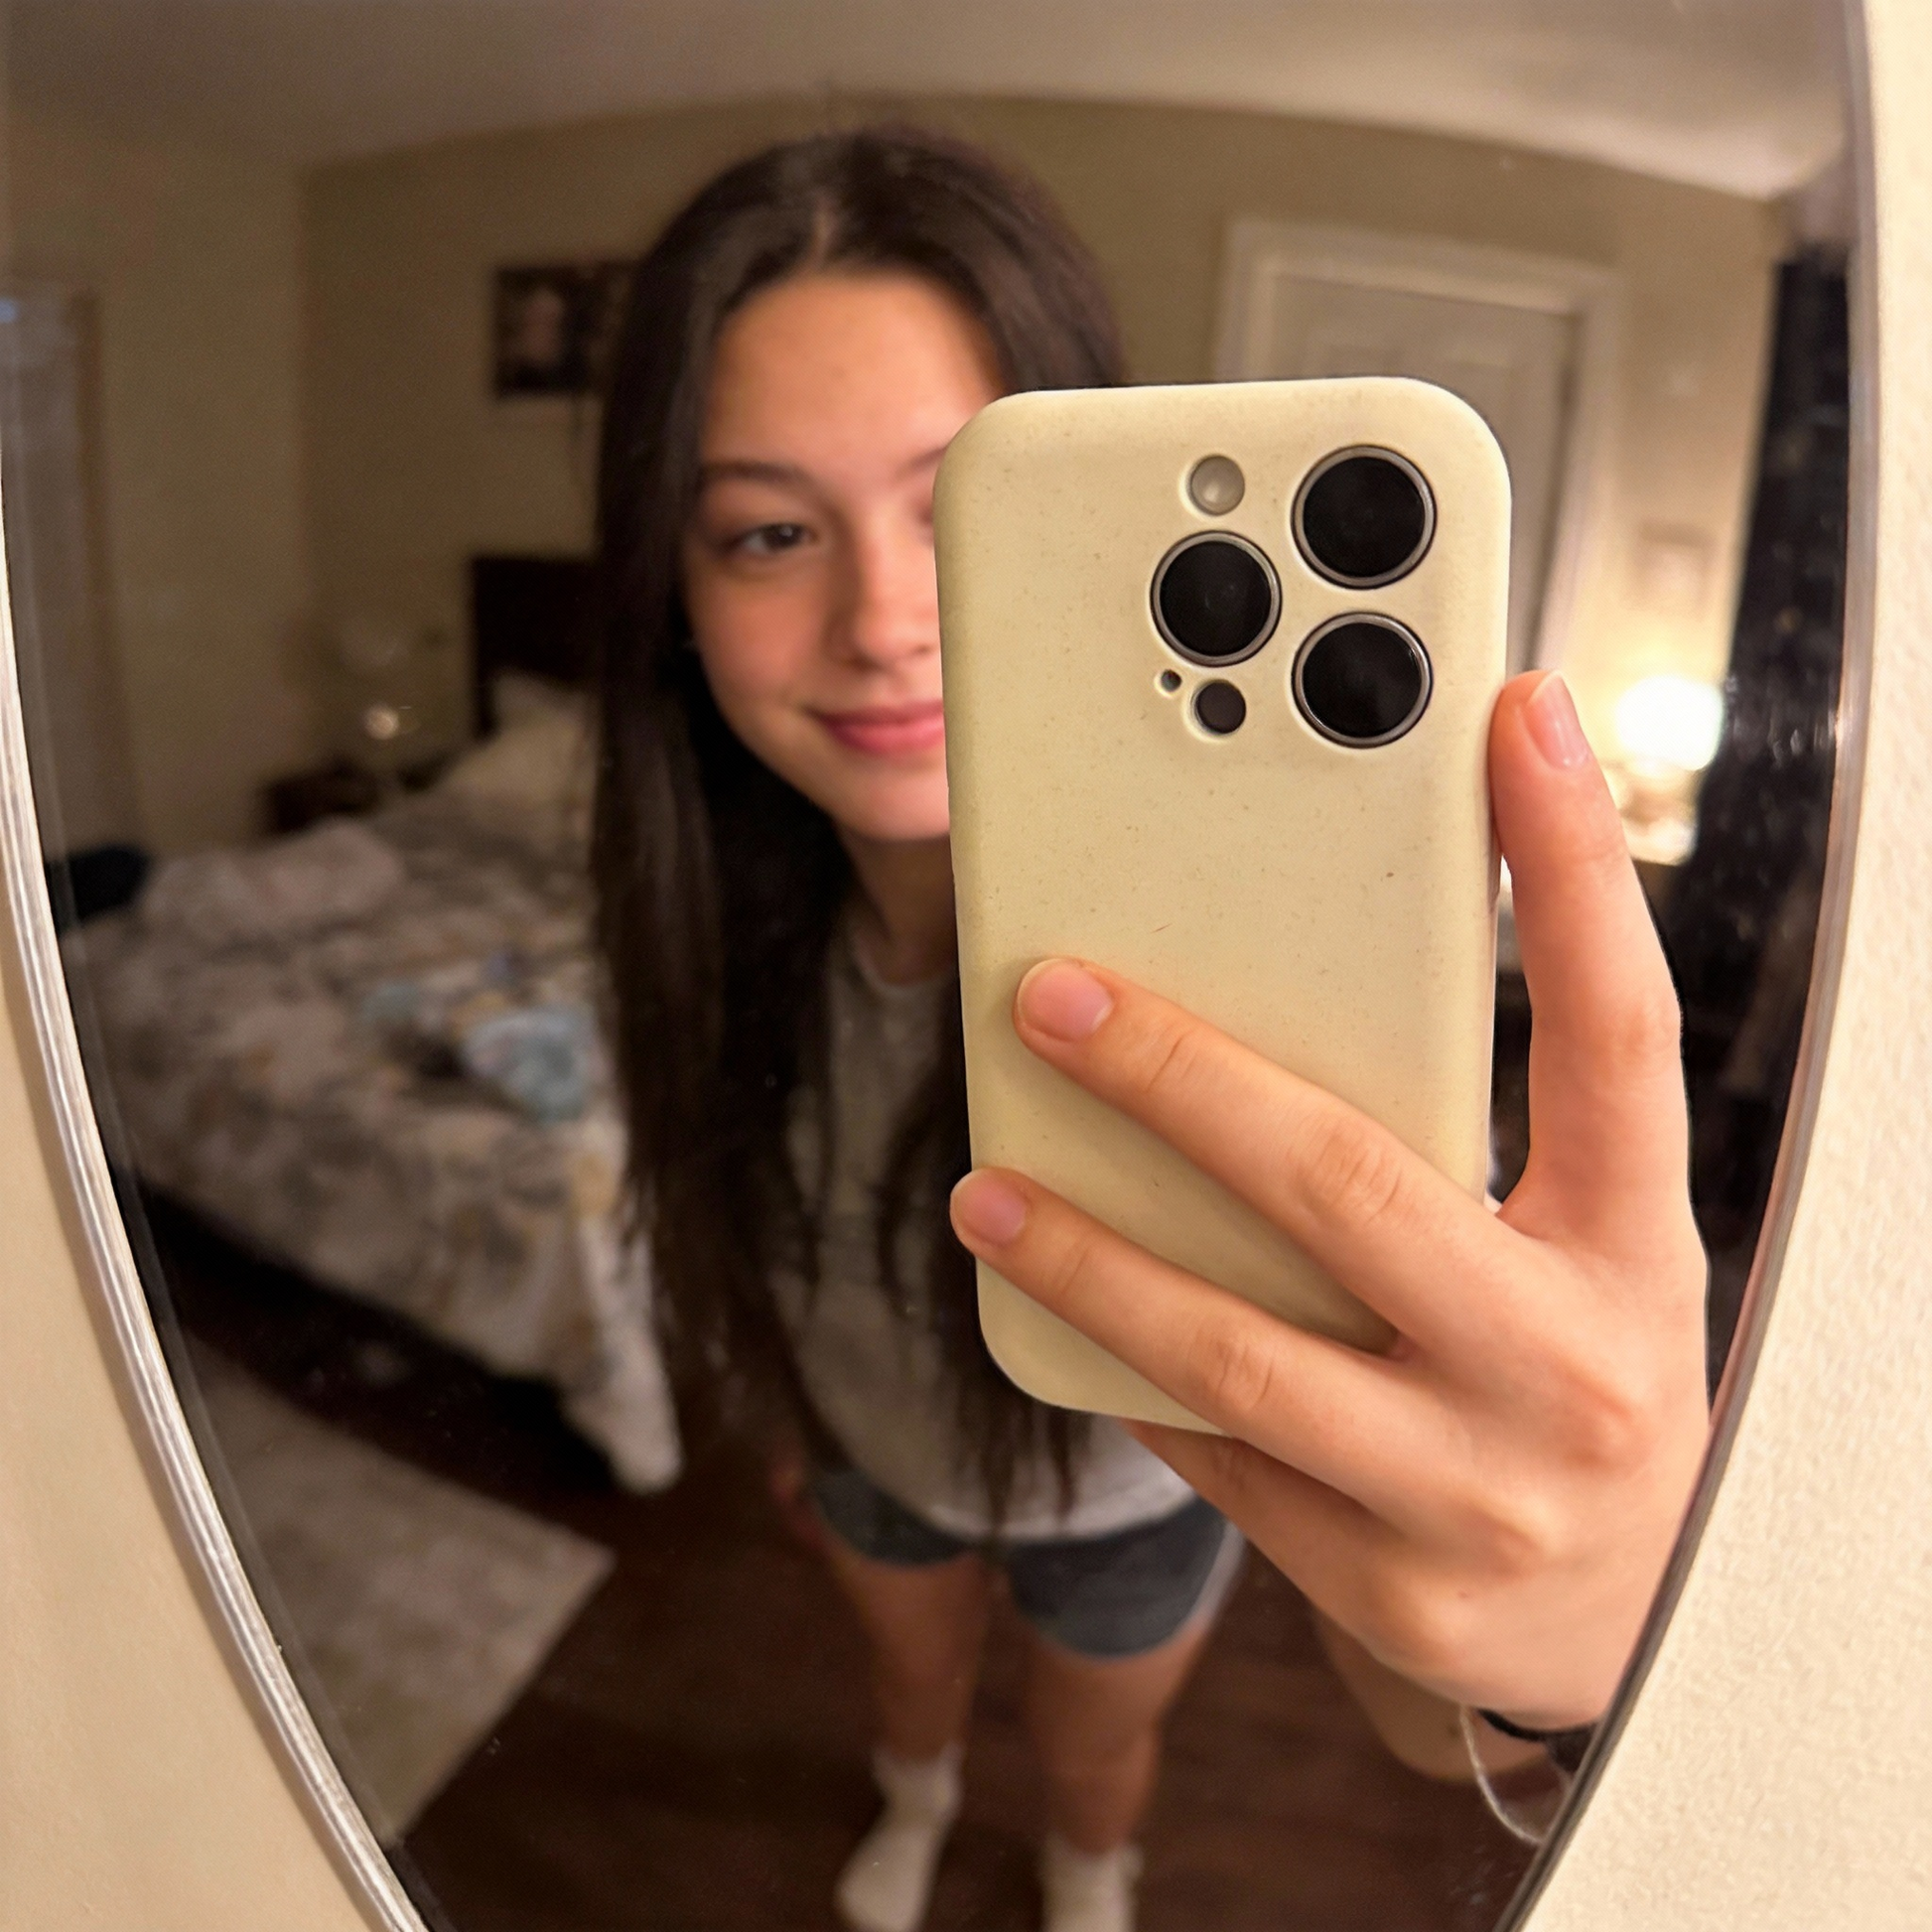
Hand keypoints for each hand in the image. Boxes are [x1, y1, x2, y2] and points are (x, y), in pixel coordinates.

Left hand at [948, 671, 1709, 1728]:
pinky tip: (1061, 1309)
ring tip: (987, 1192)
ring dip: (1091, 1260)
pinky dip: (1129, 1372)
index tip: (1510, 717)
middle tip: (1054, 997)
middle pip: (1350, 1184)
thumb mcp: (1585, 1240)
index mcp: (1635, 1245)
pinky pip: (1219, 1459)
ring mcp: (1475, 1493)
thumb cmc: (1585, 1371)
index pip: (1617, 1029)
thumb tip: (1295, 977)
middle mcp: (1568, 1367)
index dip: (1571, 867)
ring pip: (1239, 1354)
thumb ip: (1485, 1123)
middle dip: (1179, 1080)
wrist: (1636, 1618)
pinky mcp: (1386, 1586)